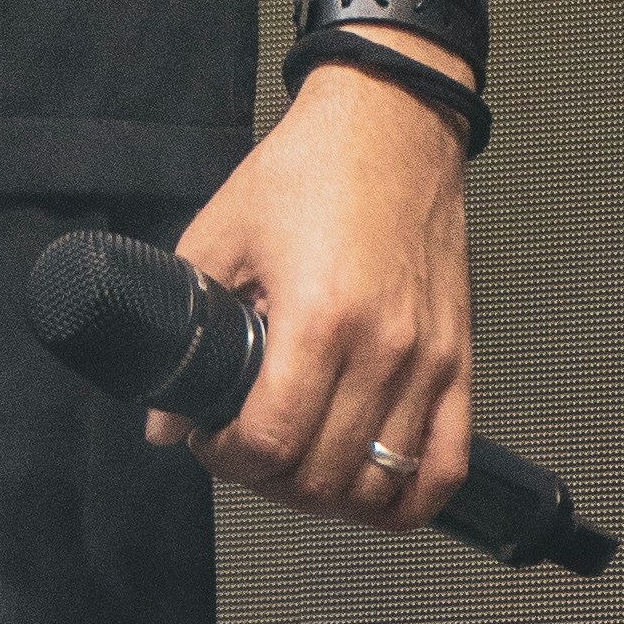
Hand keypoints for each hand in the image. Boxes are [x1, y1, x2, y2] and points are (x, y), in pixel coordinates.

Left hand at [154, 63, 476, 532]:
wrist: (393, 124)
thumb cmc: (312, 169)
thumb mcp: (222, 234)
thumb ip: (188, 328)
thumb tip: (165, 414)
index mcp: (319, 317)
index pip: (272, 441)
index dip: (227, 459)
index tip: (210, 441)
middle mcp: (383, 349)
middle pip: (323, 475)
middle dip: (267, 480)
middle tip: (244, 452)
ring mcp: (429, 361)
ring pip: (380, 485)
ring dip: (327, 497)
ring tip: (295, 468)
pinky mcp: (459, 361)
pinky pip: (444, 467)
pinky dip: (406, 500)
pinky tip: (368, 491)